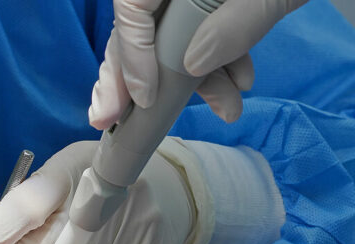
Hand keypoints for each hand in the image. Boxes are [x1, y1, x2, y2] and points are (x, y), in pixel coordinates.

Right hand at [89, 0, 308, 126]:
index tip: (144, 98)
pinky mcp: (207, 5)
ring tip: (228, 108)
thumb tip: (192, 67)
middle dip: (133, 77)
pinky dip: (217, 63)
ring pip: (167, 38)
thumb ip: (235, 25)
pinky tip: (240, 81)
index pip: (131, 6)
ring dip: (194, 79)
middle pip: (136, 27)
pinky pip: (197, 34)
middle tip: (114, 121)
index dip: (129, 54)